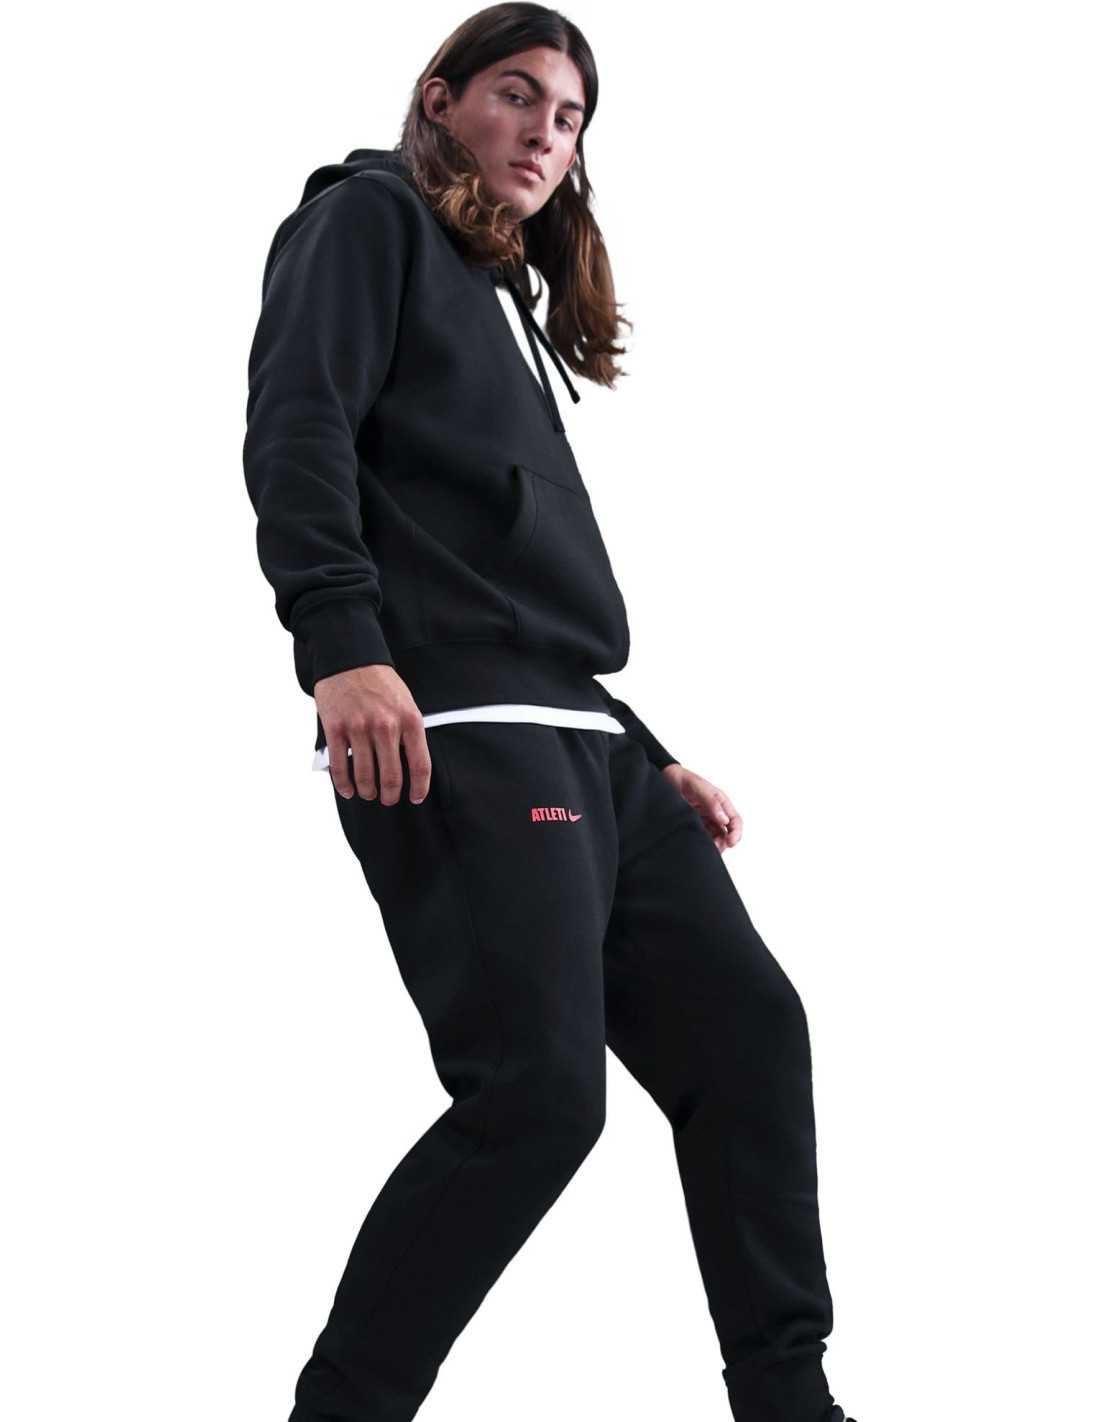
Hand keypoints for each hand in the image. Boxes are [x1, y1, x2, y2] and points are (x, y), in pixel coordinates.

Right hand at [314, 664, 431, 804]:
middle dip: (390, 795)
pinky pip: (339, 766)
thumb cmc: (381, 684)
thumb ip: (409, 733)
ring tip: (368, 794)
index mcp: (409, 719)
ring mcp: (359, 727)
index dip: (419, 788)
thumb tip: (412, 768)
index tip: (415, 798)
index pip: (420, 765)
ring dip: (367, 791)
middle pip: (391, 776)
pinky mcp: (335, 728)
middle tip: (387, 799)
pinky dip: (344, 784)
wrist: (350, 658)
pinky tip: (348, 790)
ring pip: (364, 775)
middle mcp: (386, 725)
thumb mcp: (406, 703)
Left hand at [661, 763, 741, 853]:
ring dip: (713, 845)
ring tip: (705, 848)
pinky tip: (696, 844)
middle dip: (723, 843)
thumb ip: (711, 802)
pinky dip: (702, 842)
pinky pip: (702, 836)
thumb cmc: (684, 779)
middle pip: (726, 833)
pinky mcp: (694, 824)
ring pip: (715, 837)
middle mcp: (715, 812)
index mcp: (721, 802)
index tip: (731, 843)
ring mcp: (705, 819)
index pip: (735, 821)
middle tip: (715, 849)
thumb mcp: (698, 787)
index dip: (736, 833)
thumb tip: (724, 820)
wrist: (666, 777)